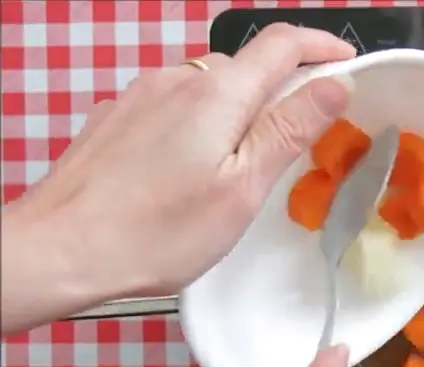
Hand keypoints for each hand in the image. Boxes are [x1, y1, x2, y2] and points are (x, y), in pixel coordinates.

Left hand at [1, 23, 354, 331]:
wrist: (59, 249)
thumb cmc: (157, 231)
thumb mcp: (243, 187)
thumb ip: (290, 129)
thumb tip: (333, 83)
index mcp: (218, 92)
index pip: (282, 43)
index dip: (323, 46)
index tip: (348, 64)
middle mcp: (178, 79)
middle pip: (246, 65)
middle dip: (282, 88)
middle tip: (304, 137)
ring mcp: (142, 94)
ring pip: (210, 86)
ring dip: (240, 109)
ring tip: (244, 164)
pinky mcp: (118, 117)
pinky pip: (176, 104)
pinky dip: (202, 122)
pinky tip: (192, 168)